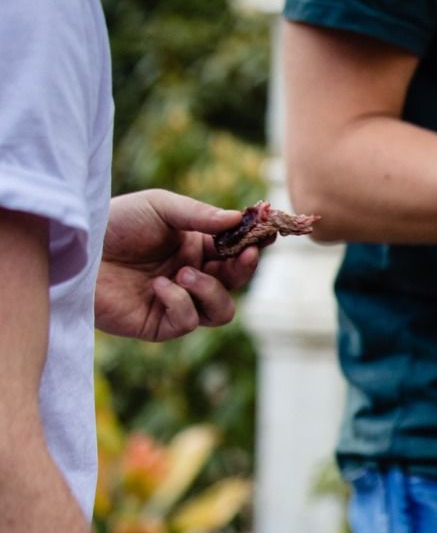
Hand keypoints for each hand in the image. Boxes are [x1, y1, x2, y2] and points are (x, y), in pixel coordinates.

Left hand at [96, 190, 259, 341]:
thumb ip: (200, 215)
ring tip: (184, 274)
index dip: (253, 248)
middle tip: (241, 255)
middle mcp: (190, 277)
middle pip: (236, 285)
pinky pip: (187, 322)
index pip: (236, 254)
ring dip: (211, 291)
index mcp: (195, 249)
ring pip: (221, 311)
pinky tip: (158, 286)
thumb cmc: (114, 222)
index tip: (263, 238)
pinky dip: (179, 303)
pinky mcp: (157, 325)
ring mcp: (176, 303)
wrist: (77, 248)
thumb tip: (239, 219)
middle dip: (243, 270)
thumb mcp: (160, 207)